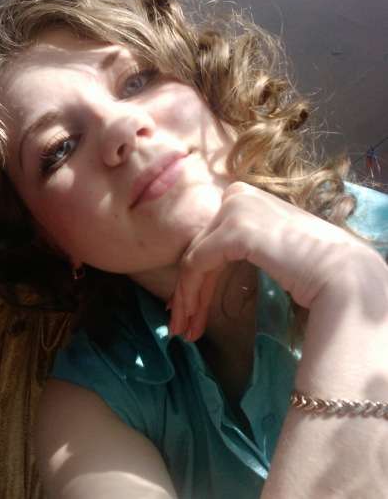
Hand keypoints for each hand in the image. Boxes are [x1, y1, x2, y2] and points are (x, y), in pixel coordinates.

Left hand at [169, 182, 374, 341]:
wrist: (345, 276)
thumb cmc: (316, 267)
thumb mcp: (269, 247)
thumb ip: (243, 246)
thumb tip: (212, 268)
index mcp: (247, 196)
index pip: (212, 238)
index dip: (198, 276)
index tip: (190, 309)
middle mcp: (237, 195)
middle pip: (201, 248)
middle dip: (190, 291)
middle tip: (182, 325)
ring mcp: (235, 210)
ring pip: (195, 258)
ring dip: (188, 298)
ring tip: (185, 331)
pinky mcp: (235, 231)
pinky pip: (198, 264)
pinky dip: (192, 293)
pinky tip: (192, 318)